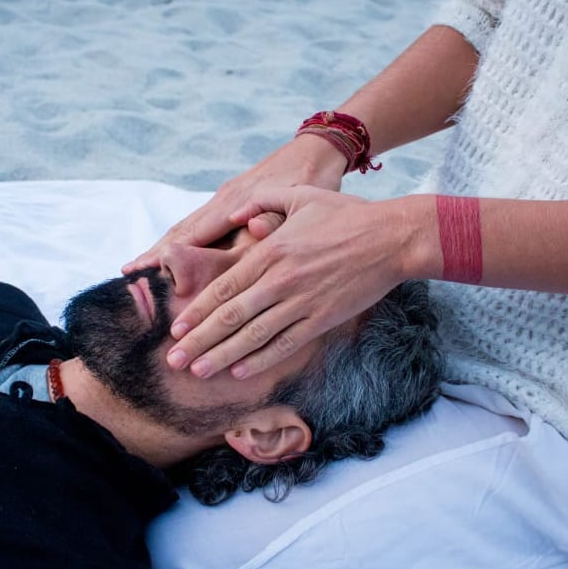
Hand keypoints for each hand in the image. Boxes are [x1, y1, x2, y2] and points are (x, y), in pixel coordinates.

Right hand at [122, 134, 347, 273]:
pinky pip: (200, 223)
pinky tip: (173, 252)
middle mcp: (223, 200)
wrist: (318, 151)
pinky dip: (182, 238)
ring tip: (140, 267)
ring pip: (188, 227)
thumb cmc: (312, 180)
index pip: (192, 233)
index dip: (165, 253)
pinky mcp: (231, 201)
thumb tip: (253, 227)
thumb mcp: (300, 200)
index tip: (138, 269)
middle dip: (154, 252)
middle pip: (181, 230)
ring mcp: (225, 199)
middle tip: (126, 273)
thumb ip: (277, 217)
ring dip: (164, 246)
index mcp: (235, 202)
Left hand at [166, 187, 431, 378]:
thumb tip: (233, 213)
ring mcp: (302, 302)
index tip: (176, 328)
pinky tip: (241, 373)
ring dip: (222, 357)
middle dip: (199, 341)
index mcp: (270, 251)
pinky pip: (286, 344)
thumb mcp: (300, 196)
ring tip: (199, 372)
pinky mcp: (323, 318)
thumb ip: (261, 202)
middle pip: (230, 317)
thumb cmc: (347, 215)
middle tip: (175, 360)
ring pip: (253, 336)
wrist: (393, 237)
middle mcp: (280, 280)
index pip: (224, 288)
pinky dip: (262, 360)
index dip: (197, 311)